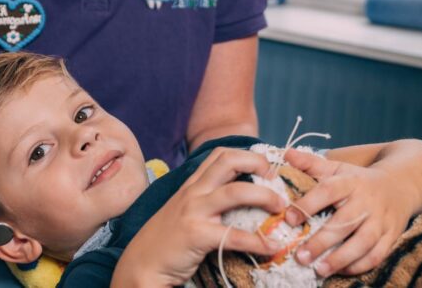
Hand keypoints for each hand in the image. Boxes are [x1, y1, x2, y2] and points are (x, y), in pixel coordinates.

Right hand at [115, 147, 284, 285]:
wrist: (140, 266)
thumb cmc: (166, 241)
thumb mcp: (184, 212)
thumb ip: (206, 202)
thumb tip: (242, 202)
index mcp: (192, 185)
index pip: (220, 154)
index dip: (247, 155)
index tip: (266, 168)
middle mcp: (193, 192)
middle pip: (229, 161)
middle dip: (258, 163)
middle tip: (276, 179)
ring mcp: (193, 211)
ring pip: (236, 192)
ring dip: (265, 196)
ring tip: (281, 207)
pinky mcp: (196, 235)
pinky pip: (234, 235)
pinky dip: (258, 241)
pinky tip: (272, 247)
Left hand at [282, 148, 411, 276]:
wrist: (402, 184)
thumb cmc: (360, 179)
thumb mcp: (338, 168)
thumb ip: (311, 164)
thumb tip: (286, 155)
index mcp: (351, 181)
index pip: (329, 190)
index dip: (309, 203)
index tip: (289, 218)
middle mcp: (367, 201)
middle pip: (345, 222)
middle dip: (321, 241)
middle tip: (300, 256)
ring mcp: (381, 220)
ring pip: (363, 242)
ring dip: (341, 258)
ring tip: (319, 270)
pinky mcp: (392, 235)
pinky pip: (377, 254)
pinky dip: (360, 265)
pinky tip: (340, 271)